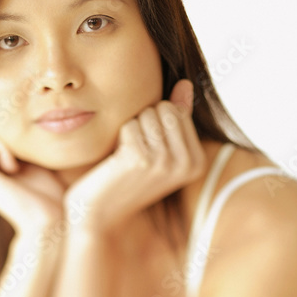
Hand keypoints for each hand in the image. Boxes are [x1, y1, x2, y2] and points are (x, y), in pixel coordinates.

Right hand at [0, 109, 66, 234]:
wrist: (58, 219)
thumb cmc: (58, 187)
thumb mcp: (35, 152)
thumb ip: (16, 132)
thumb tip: (5, 101)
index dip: (6, 123)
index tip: (24, 154)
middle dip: (3, 129)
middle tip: (20, 161)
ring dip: (5, 138)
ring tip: (18, 166)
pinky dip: (3, 146)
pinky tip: (14, 169)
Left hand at [63, 80, 205, 235]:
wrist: (100, 213)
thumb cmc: (126, 178)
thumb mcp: (158, 148)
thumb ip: (176, 116)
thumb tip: (185, 83)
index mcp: (197, 162)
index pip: (176, 111)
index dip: (154, 123)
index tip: (148, 151)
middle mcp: (187, 164)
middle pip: (164, 109)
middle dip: (144, 123)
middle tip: (135, 153)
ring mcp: (165, 163)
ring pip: (146, 115)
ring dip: (131, 131)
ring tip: (127, 158)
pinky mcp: (141, 160)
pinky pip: (129, 125)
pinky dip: (119, 138)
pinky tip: (117, 162)